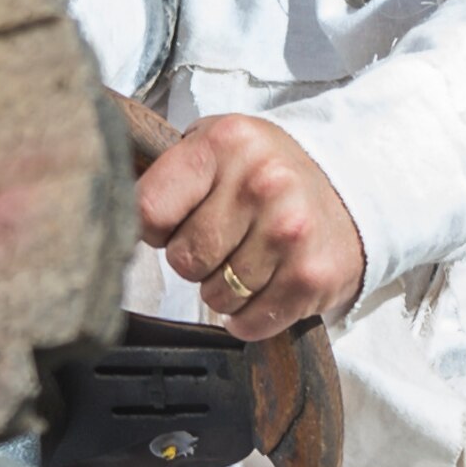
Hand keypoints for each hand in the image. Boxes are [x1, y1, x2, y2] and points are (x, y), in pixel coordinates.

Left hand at [135, 110, 364, 339]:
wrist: (354, 195)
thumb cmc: (269, 175)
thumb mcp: (219, 146)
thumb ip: (168, 173)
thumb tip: (110, 216)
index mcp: (226, 144)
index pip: (147, 211)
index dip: (155, 228)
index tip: (177, 221)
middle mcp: (262, 183)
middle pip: (182, 260)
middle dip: (196, 260)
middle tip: (227, 239)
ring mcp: (289, 233)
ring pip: (214, 297)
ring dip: (225, 290)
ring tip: (252, 259)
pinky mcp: (310, 278)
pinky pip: (248, 323)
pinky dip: (250, 316)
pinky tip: (268, 284)